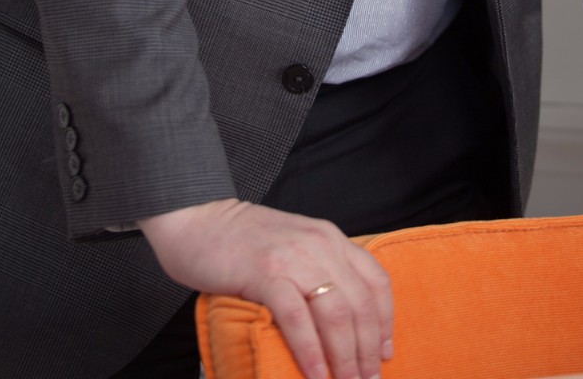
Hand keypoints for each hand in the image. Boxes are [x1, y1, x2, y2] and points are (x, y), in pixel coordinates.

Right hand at [138, 198, 393, 378]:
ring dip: (345, 356)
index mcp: (329, 237)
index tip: (385, 353)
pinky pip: (297, 318)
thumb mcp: (293, 246)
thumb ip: (317, 269)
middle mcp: (319, 244)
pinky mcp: (265, 273)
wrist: (198, 218)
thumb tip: (341, 321)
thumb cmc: (242, 241)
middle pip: (360, 304)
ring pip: (335, 313)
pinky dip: (311, 352)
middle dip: (367, 350)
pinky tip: (316, 375)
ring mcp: (292, 257)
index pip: (375, 280)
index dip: (385, 321)